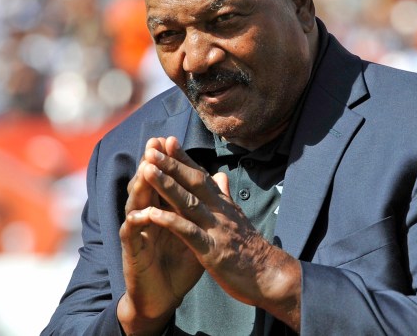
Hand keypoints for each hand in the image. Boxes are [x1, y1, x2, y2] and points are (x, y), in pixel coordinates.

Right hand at [117, 138, 204, 334]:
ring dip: (139, 187)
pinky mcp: (132, 252)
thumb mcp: (197, 230)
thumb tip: (218, 178)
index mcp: (164, 211)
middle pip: (148, 186)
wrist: (164, 296)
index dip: (169, 162)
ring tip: (144, 169)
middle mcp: (149, 217)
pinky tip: (138, 212)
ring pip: (136, 204)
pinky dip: (134, 222)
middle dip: (150, 164)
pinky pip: (131, 235)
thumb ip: (205, 204)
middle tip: (152, 144)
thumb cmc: (179, 262)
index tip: (172, 139)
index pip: (165, 181)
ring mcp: (139, 233)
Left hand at [140, 136, 300, 330]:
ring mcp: (216, 229)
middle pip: (193, 182)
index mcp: (223, 204)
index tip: (168, 141)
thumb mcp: (237, 218)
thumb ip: (225, 196)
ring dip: (166, 184)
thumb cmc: (251, 250)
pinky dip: (170, 221)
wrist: (269, 275)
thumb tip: (220, 175)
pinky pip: (188, 232)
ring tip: (147, 169)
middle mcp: (220, 211)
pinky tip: (151, 213)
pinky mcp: (212, 250)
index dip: (184, 158)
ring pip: (188, 201)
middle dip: (171, 164)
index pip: (201, 176)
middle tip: (151, 147)